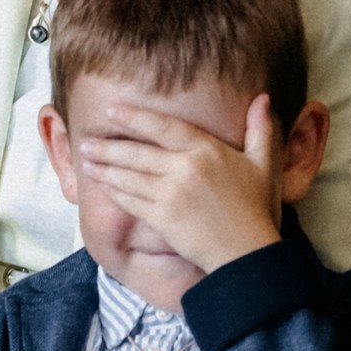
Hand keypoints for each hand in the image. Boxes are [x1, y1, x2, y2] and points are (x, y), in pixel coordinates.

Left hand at [73, 96, 283, 272]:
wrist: (246, 252)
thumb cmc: (255, 208)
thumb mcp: (264, 164)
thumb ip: (261, 129)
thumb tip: (263, 98)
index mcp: (205, 150)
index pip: (163, 126)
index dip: (135, 117)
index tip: (113, 110)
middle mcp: (183, 168)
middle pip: (136, 152)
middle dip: (107, 146)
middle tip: (86, 142)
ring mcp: (170, 194)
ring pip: (128, 176)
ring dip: (103, 168)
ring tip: (86, 162)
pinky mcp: (161, 218)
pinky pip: (130, 201)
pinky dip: (114, 192)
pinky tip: (102, 185)